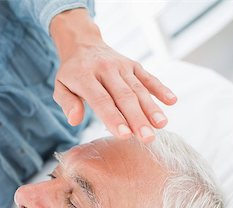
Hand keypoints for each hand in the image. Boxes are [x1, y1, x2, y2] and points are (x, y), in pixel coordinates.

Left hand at [50, 9, 176, 142]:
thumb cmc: (72, 74)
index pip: (102, 101)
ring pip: (139, 89)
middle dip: (137, 119)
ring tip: (161, 125)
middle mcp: (106, 70)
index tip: (125, 136)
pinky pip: (148, 77)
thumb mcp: (60, 87)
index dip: (114, 118)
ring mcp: (122, 66)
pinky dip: (160, 88)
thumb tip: (74, 119)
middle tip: (147, 138)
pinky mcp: (134, 65)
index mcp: (85, 77)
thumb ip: (66, 103)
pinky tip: (172, 101)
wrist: (83, 44)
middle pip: (124, 97)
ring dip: (151, 108)